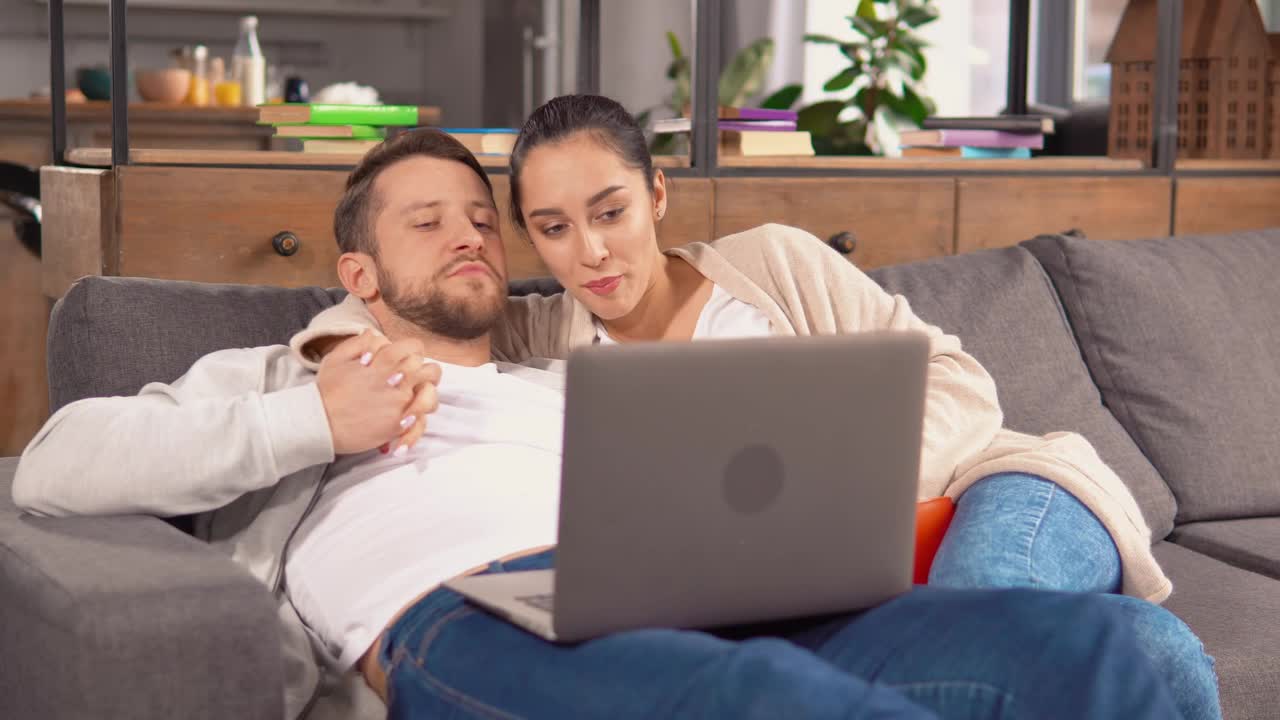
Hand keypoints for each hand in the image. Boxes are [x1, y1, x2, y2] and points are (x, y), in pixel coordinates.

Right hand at [317, 330, 441, 454]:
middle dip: (423, 372)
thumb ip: (358, 342)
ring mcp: (399, 403)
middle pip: (429, 369)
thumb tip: (373, 333)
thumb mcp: (337, 358)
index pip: (414, 347)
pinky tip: (408, 415)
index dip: (413, 351)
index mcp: (383, 361)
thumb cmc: (327, 391)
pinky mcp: (398, 425)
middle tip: (415, 377)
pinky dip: (418, 416)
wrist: (320, 423)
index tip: (407, 357)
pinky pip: (422, 419)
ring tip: (416, 396)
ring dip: (426, 394)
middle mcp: (396, 380)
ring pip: (430, 394)